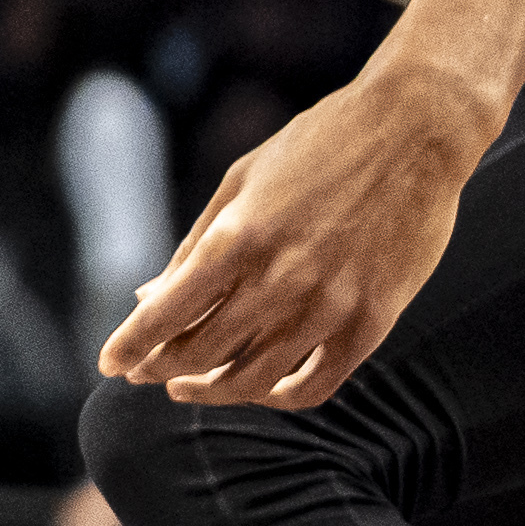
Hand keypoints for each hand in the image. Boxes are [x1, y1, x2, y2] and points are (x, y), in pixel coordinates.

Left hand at [99, 75, 480, 409]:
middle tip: (145, 372)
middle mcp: (278, 280)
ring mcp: (328, 306)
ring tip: (190, 386)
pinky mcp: (371, 322)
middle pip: (200, 353)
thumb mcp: (241, 181)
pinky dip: (279, 397)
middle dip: (160, 368)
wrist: (415, 128)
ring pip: (252, 380)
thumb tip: (147, 297)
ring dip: (211, 390)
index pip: (165, 315)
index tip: (109, 363)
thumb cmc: (319, 145)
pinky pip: (316, 385)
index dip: (130, 346)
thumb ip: (194, 245)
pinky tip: (260, 389)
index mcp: (237, 238)